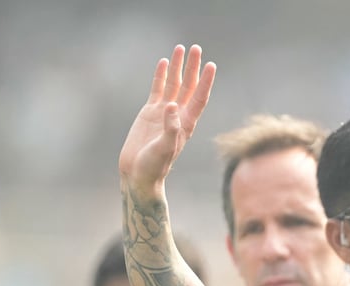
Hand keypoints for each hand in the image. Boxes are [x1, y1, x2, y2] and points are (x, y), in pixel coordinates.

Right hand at [118, 44, 215, 194]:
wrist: (138, 173)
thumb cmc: (154, 166)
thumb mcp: (164, 149)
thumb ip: (170, 129)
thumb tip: (171, 106)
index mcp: (186, 124)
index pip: (199, 98)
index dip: (205, 81)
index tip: (211, 65)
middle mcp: (178, 115)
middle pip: (189, 86)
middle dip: (193, 68)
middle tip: (196, 48)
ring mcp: (164, 112)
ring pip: (173, 84)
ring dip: (177, 67)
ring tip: (181, 48)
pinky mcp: (150, 112)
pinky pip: (158, 89)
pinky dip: (160, 76)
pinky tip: (164, 62)